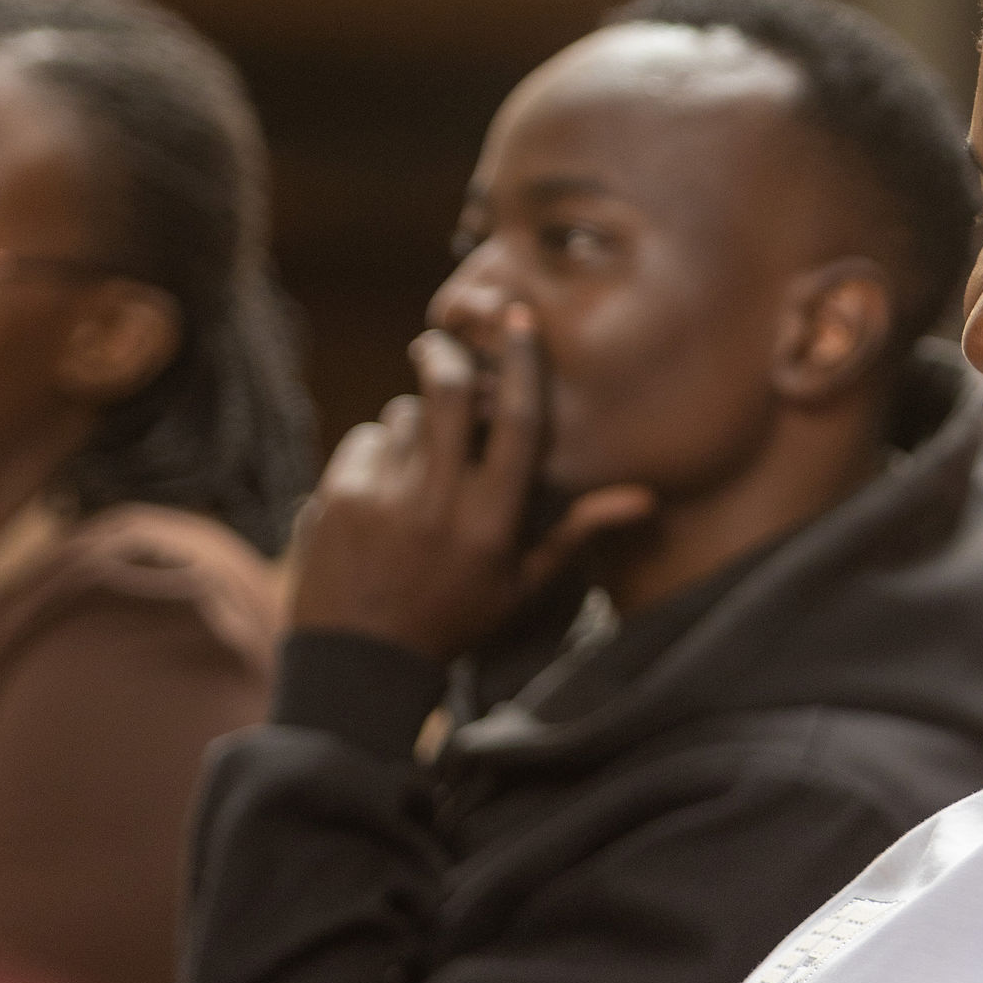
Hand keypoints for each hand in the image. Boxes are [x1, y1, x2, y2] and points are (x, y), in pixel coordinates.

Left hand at [285, 306, 653, 664]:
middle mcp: (440, 503)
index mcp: (492, 521)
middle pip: (447, 393)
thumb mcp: (522, 586)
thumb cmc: (454, 620)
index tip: (517, 320)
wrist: (361, 663)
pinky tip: (378, 486)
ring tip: (412, 462)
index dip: (521, 362)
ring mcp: (384, 498)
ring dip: (410, 424)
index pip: (516, 420)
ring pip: (402, 417)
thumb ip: (576, 532)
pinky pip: (362, 440)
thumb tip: (645, 497)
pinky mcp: (338, 498)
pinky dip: (373, 451)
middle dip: (443, 355)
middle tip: (438, 344)